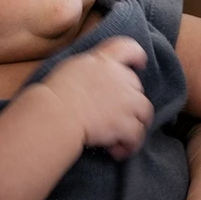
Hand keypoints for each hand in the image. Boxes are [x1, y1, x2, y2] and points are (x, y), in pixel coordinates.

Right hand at [41, 36, 152, 159]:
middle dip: (129, 101)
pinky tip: (117, 151)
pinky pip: (137, 136)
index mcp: (104, 61)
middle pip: (136, 87)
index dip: (137, 56)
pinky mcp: (126, 124)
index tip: (139, 65)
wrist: (57, 113)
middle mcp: (120, 78)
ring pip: (145, 113)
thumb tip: (92, 75)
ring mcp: (126, 101)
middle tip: (114, 116)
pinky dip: (130, 145)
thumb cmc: (55, 93)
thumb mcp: (72, 69)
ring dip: (136, 125)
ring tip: (122, 139)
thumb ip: (90, 69)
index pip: (128, 48)